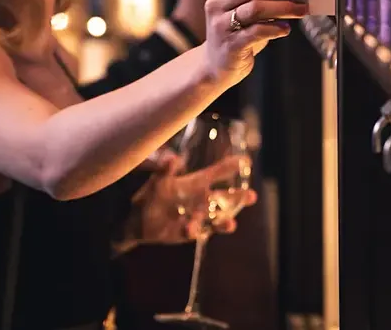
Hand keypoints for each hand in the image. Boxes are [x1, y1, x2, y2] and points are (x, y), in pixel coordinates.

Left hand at [128, 152, 257, 247]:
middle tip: (252, 196)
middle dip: (238, 197)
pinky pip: (199, 233)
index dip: (230, 167)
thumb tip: (172, 157)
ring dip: (224, 221)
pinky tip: (192, 231)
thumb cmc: (149, 194)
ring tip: (231, 224)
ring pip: (217, 218)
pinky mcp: (191, 232)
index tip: (245, 160)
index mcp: (195, 183)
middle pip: (224, 198)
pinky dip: (197, 231)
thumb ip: (165, 169)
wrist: (138, 220)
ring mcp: (198, 217)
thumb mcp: (157, 180)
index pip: (216, 173)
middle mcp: (200, 199)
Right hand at [203, 0, 306, 85]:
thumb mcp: (241, 9)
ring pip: (256, 8)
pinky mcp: (231, 44)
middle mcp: (218, 3)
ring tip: (301, 10)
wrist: (215, 66)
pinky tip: (285, 29)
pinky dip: (276, 28)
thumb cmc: (235, 33)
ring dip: (284, 7)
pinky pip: (258, 32)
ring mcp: (221, 24)